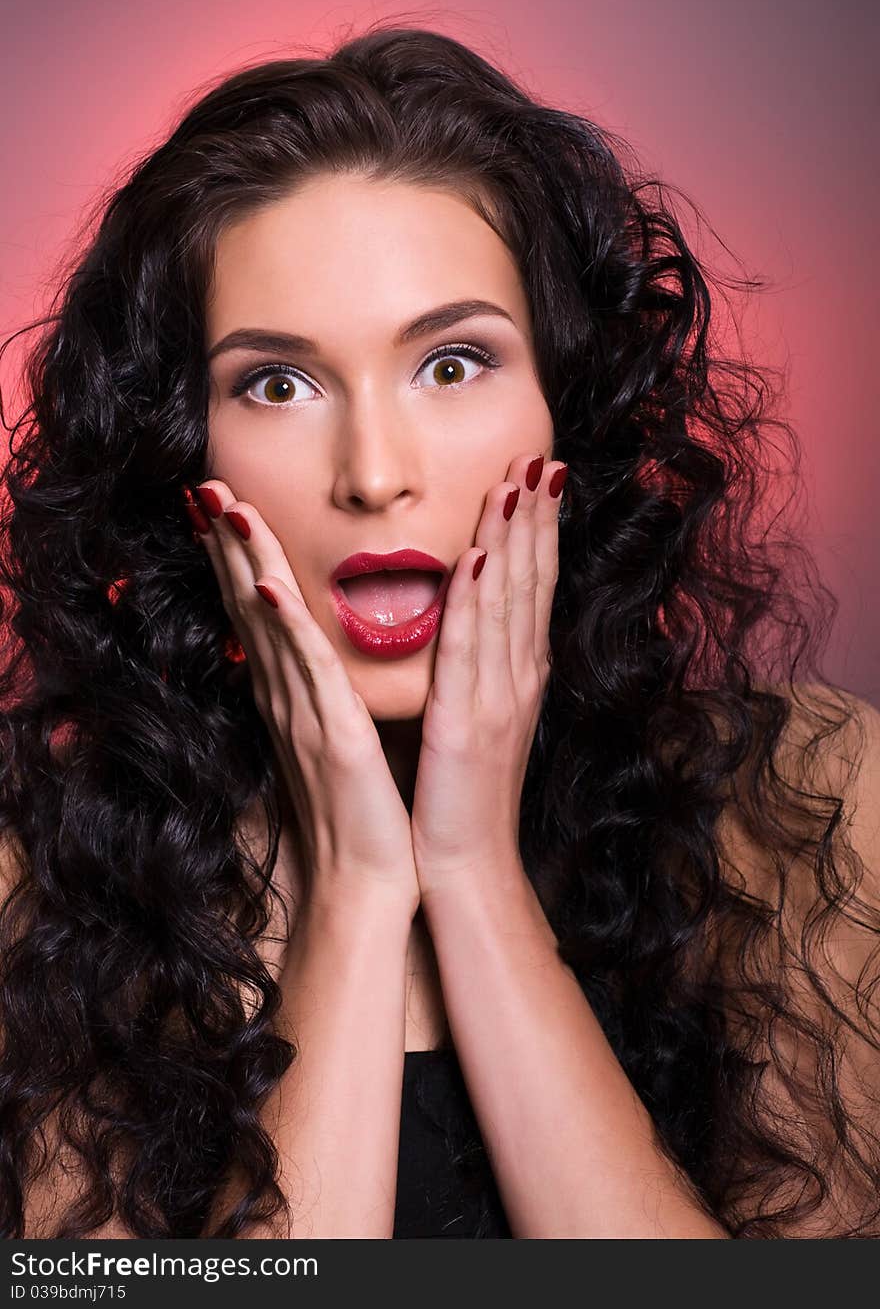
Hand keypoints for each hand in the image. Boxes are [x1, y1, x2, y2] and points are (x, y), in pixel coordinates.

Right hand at [188, 481, 419, 918]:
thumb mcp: (334, 742)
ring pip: (269, 624)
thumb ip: (320, 697)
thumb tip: (313, 660)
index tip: (223, 507)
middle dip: (228, 544)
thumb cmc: (359, 816)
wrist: (369, 884)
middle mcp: (288, 698)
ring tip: (225, 508)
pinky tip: (267, 586)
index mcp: (294, 697)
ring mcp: (304, 715)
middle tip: (206, 485)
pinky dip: (285, 626)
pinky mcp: (331, 737)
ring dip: (245, 563)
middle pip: (249, 605)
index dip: (238, 558)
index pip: (259, 613)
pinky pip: (305, 671)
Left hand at [410, 452, 564, 892]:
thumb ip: (479, 667)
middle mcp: (518, 675)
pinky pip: (471, 648)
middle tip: (536, 454)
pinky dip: (477, 599)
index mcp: (519, 674)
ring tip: (516, 480)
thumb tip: (469, 618)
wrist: (467, 865)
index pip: (532, 585)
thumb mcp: (477, 718)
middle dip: (533, 514)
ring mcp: (498, 696)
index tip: (536, 473)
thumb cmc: (463, 795)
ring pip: (508, 600)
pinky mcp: (466, 721)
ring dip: (512, 537)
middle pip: (530, 579)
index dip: (537, 527)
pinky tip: (479, 556)